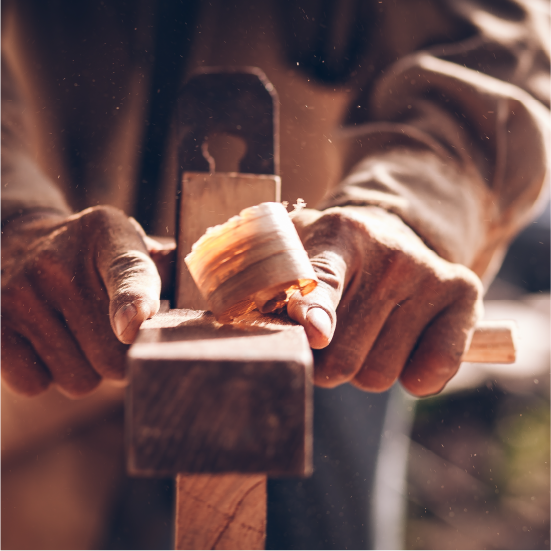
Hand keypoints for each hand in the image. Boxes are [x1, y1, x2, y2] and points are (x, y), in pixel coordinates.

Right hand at [0, 206, 161, 396]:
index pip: (127, 272)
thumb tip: (213, 303)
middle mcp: (58, 261)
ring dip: (87, 371)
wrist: (15, 238)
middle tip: (112, 335)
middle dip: (122, 359)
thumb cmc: (90, 253)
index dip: (133, 302)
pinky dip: (47, 376)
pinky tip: (47, 344)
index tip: (134, 326)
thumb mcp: (125, 240)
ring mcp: (19, 293)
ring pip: (79, 379)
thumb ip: (163, 268)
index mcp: (108, 234)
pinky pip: (35, 384)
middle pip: (113, 354)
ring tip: (78, 336)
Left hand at [287, 206, 482, 396]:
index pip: (324, 281)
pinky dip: (414, 377)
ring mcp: (430, 274)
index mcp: (339, 235)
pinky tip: (404, 348)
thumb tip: (258, 315)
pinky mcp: (464, 295)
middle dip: (326, 363)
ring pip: (378, 375)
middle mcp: (390, 254)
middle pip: (342, 355)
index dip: (316, 310)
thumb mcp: (295, 248)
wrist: (390, 234)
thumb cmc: (330, 255)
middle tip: (329, 335)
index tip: (316, 334)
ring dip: (363, 368)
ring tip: (367, 331)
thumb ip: (268, 281)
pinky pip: (431, 372)